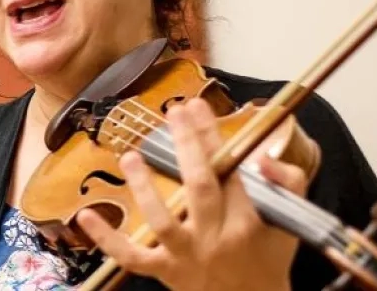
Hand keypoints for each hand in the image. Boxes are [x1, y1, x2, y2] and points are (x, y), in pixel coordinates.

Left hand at [76, 98, 307, 290]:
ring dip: (144, 188)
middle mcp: (216, 237)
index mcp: (247, 220)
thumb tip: (263, 155)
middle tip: (174, 112)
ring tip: (131, 156)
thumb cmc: (269, 255)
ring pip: (163, 221)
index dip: (211, 135)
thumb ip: (288, 182)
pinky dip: (107, 239)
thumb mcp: (290, 219)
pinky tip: (86, 216)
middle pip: (200, 187)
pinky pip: (132, 257)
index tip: (197, 105)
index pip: (228, 170)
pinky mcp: (164, 271)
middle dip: (187, 145)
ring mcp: (187, 256)